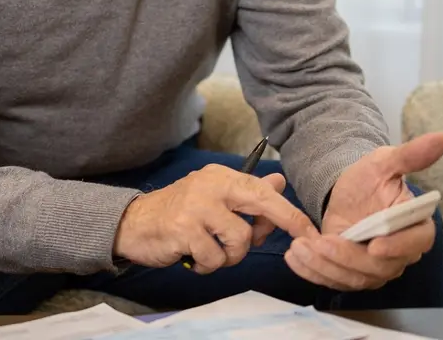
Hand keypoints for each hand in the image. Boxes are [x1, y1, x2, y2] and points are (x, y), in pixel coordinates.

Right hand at [114, 165, 318, 273]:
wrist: (133, 224)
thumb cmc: (178, 213)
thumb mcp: (213, 198)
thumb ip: (246, 194)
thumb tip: (279, 181)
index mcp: (221, 176)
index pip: (263, 191)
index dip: (290, 212)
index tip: (309, 231)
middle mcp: (211, 185)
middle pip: (260, 204)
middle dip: (281, 225)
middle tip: (295, 242)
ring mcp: (197, 207)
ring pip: (239, 240)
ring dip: (230, 255)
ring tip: (211, 252)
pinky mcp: (184, 230)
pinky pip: (215, 258)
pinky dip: (207, 265)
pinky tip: (193, 258)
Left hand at [284, 132, 442, 290]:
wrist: (346, 192)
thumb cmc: (370, 178)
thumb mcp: (384, 163)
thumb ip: (410, 155)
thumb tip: (441, 138)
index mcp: (415, 226)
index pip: (415, 242)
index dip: (397, 246)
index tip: (374, 245)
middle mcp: (399, 253)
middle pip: (380, 268)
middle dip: (348, 258)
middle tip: (322, 243)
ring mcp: (375, 269)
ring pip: (354, 279)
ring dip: (325, 266)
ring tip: (301, 247)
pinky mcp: (351, 275)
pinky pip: (334, 281)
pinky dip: (312, 272)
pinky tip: (293, 258)